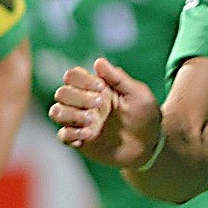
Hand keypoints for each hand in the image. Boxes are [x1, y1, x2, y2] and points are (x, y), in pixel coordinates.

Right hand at [49, 57, 163, 167]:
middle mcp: (84, 103)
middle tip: (100, 105)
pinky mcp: (81, 141)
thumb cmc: (146, 116)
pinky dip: (71, 134)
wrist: (151, 145)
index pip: (73, 76)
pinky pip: (62, 135)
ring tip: (93, 121)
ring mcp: (81, 122)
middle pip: (61, 93)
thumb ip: (118, 79)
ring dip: (70, 114)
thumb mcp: (138, 95)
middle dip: (78, 97)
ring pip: (56, 112)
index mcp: (96, 88)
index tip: (103, 88)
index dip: (83, 80)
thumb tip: (98, 61)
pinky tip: (89, 135)